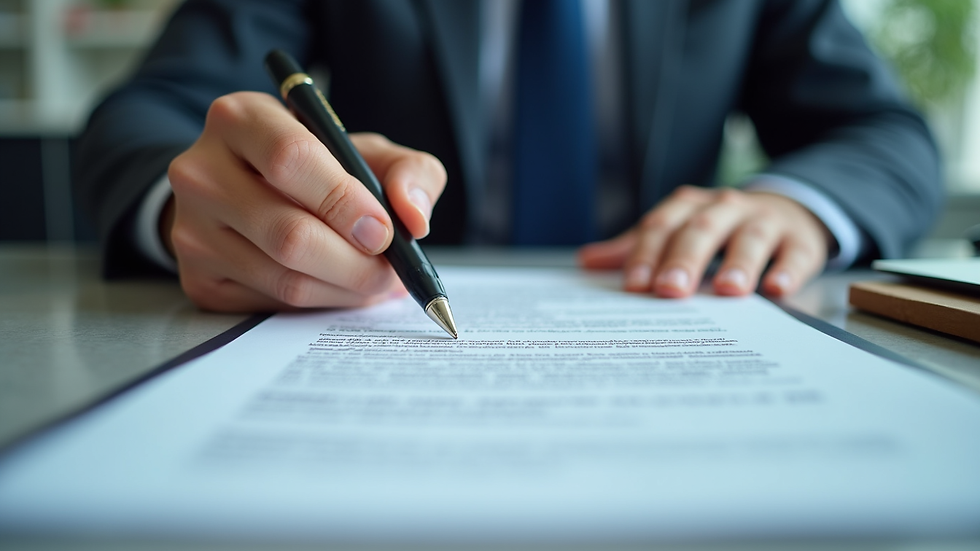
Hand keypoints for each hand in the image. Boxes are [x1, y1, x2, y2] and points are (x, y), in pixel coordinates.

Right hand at [164, 92, 446, 311]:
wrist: (247, 193)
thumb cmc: (317, 169)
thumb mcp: (366, 153)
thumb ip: (408, 171)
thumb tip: (414, 218)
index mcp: (241, 118)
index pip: (291, 158)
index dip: (345, 200)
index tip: (382, 230)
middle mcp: (201, 170)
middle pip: (288, 232)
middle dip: (355, 262)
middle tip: (389, 270)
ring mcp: (191, 228)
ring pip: (284, 277)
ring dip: (345, 288)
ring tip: (375, 279)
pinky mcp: (196, 277)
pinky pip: (272, 303)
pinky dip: (321, 302)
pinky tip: (339, 286)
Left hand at [577, 186, 830, 297]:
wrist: (786, 211)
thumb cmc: (719, 229)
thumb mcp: (678, 231)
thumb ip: (636, 248)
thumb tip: (587, 262)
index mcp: (690, 207)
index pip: (663, 226)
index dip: (647, 253)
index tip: (634, 284)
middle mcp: (726, 209)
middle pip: (702, 230)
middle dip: (685, 259)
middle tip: (670, 289)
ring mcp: (766, 222)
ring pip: (750, 238)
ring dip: (739, 263)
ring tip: (727, 291)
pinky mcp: (801, 241)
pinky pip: (796, 254)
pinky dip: (788, 271)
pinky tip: (777, 290)